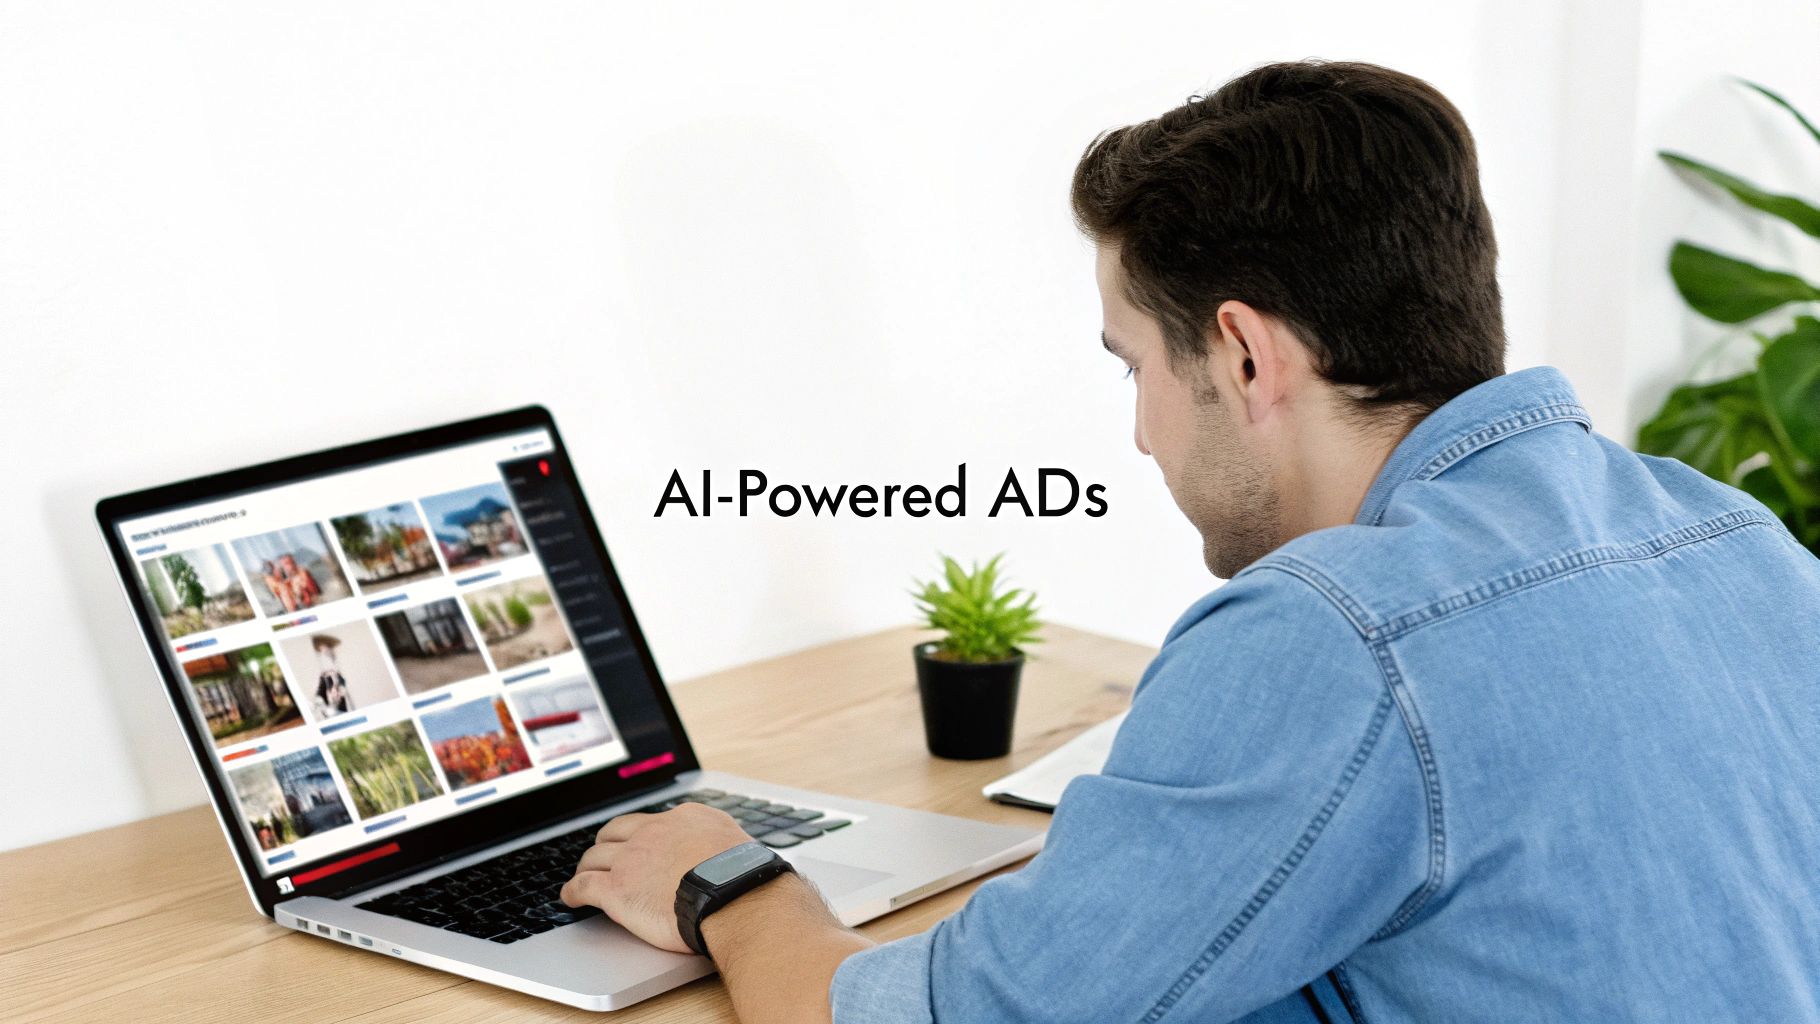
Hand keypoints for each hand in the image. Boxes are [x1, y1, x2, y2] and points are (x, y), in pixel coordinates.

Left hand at [560, 802, 752, 952]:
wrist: (733, 896)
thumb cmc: (743, 876)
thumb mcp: (735, 842)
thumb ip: (718, 839)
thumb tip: (722, 847)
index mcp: (682, 819)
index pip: (650, 822)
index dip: (639, 834)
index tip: (637, 842)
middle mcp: (652, 832)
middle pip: (615, 833)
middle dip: (606, 844)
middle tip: (604, 856)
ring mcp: (630, 859)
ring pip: (594, 857)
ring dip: (587, 867)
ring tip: (583, 876)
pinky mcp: (616, 888)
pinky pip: (582, 886)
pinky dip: (572, 891)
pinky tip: (570, 897)